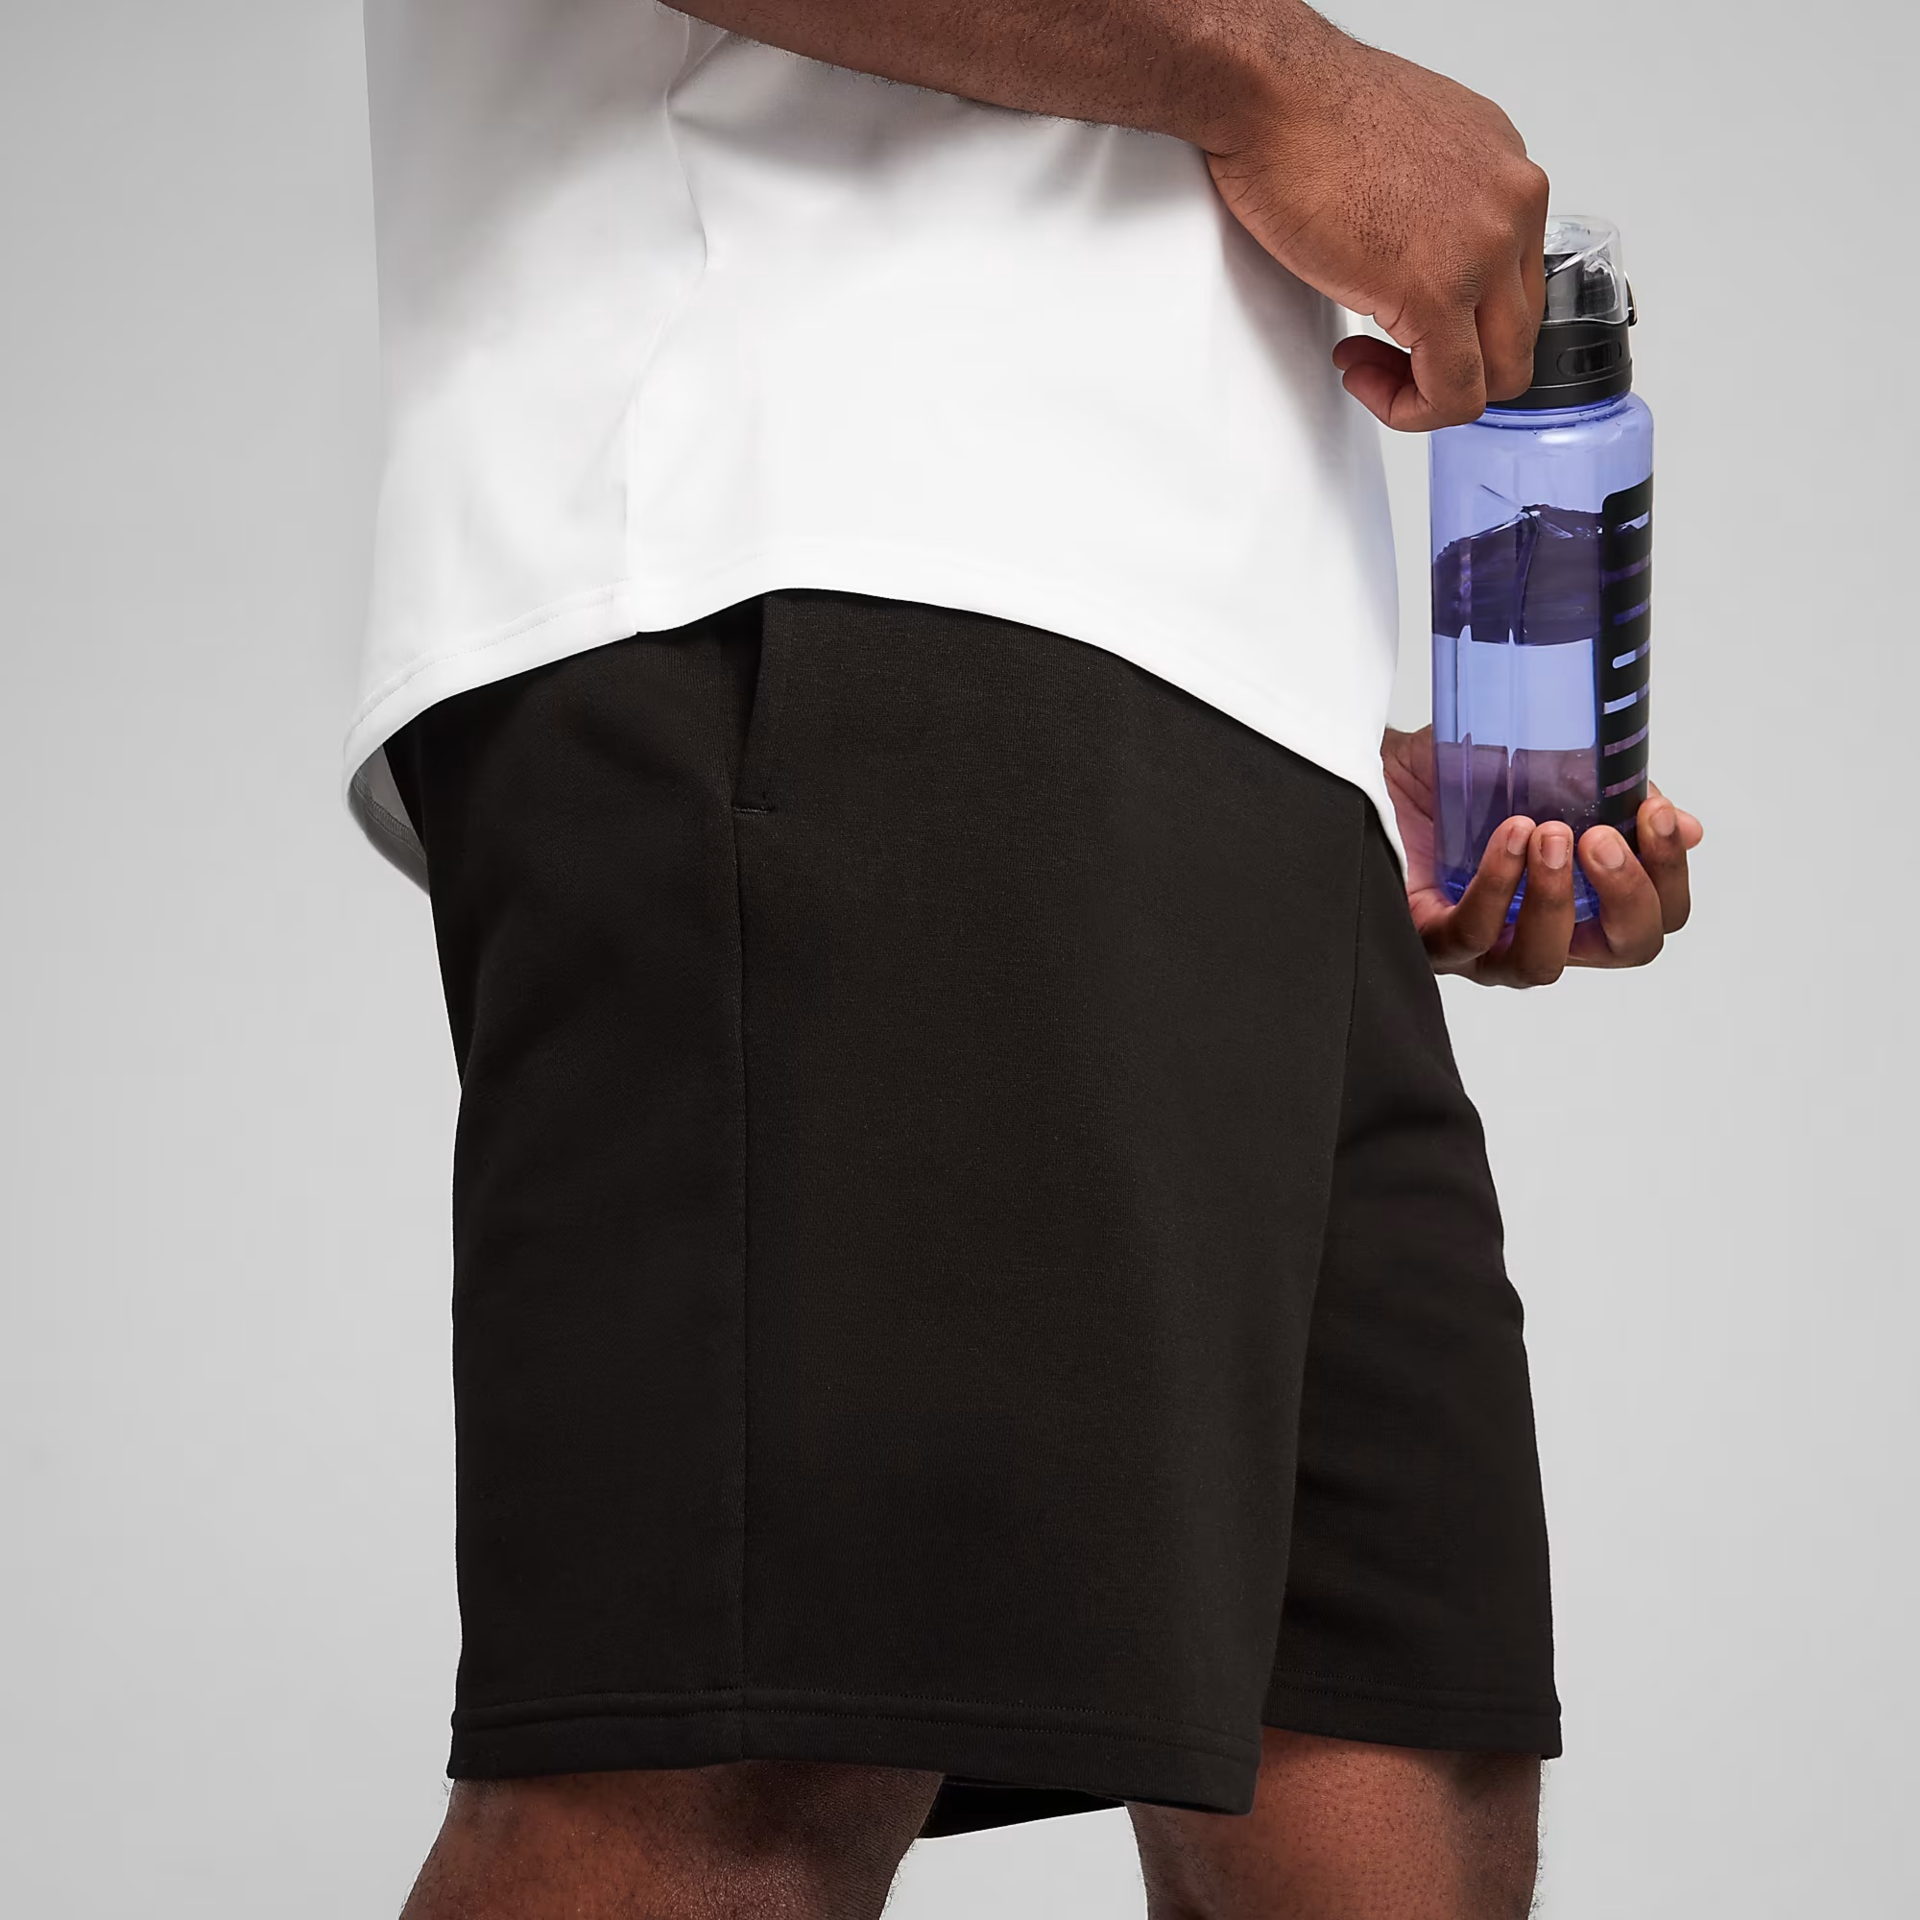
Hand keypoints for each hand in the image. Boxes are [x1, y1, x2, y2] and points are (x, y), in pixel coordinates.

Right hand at [1205, 26, 1548, 429]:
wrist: (1273, 95)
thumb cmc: (1312, 116)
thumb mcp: (1409, 157)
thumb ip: (1437, 212)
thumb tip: (1421, 256)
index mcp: (1508, 177)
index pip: (1518, 289)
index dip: (1462, 327)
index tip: (1407, 326)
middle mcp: (1512, 208)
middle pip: (1516, 338)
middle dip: (1450, 367)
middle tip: (1389, 360)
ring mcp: (1484, 250)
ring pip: (1496, 375)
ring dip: (1428, 391)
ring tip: (1369, 366)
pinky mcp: (1438, 293)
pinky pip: (1453, 394)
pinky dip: (1409, 407)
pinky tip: (1362, 371)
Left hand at [1382, 725, 1702, 986]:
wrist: (1368, 764)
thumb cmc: (1450, 776)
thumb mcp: (1542, 765)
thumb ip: (1608, 793)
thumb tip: (1684, 825)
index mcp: (1577, 896)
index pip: (1651, 917)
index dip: (1669, 876)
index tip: (1658, 816)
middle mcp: (1534, 930)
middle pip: (1621, 951)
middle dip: (1630, 895)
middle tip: (1603, 837)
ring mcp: (1482, 946)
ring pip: (1542, 963)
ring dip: (1556, 899)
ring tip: (1550, 834)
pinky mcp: (1427, 941)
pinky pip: (1472, 936)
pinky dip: (1496, 888)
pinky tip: (1507, 838)